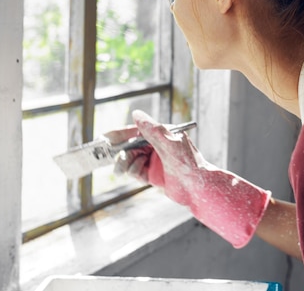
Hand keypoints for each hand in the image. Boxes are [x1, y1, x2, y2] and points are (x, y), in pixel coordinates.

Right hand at [117, 109, 270, 248]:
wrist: (198, 189)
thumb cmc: (188, 163)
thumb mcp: (169, 144)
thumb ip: (152, 130)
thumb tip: (136, 114)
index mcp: (162, 134)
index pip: (137, 131)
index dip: (120, 134)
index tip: (105, 138)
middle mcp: (157, 145)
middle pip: (131, 146)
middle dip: (121, 152)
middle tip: (114, 159)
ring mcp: (154, 160)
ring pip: (131, 159)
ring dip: (125, 163)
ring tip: (121, 170)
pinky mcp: (153, 174)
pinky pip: (136, 171)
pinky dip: (134, 172)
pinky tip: (140, 174)